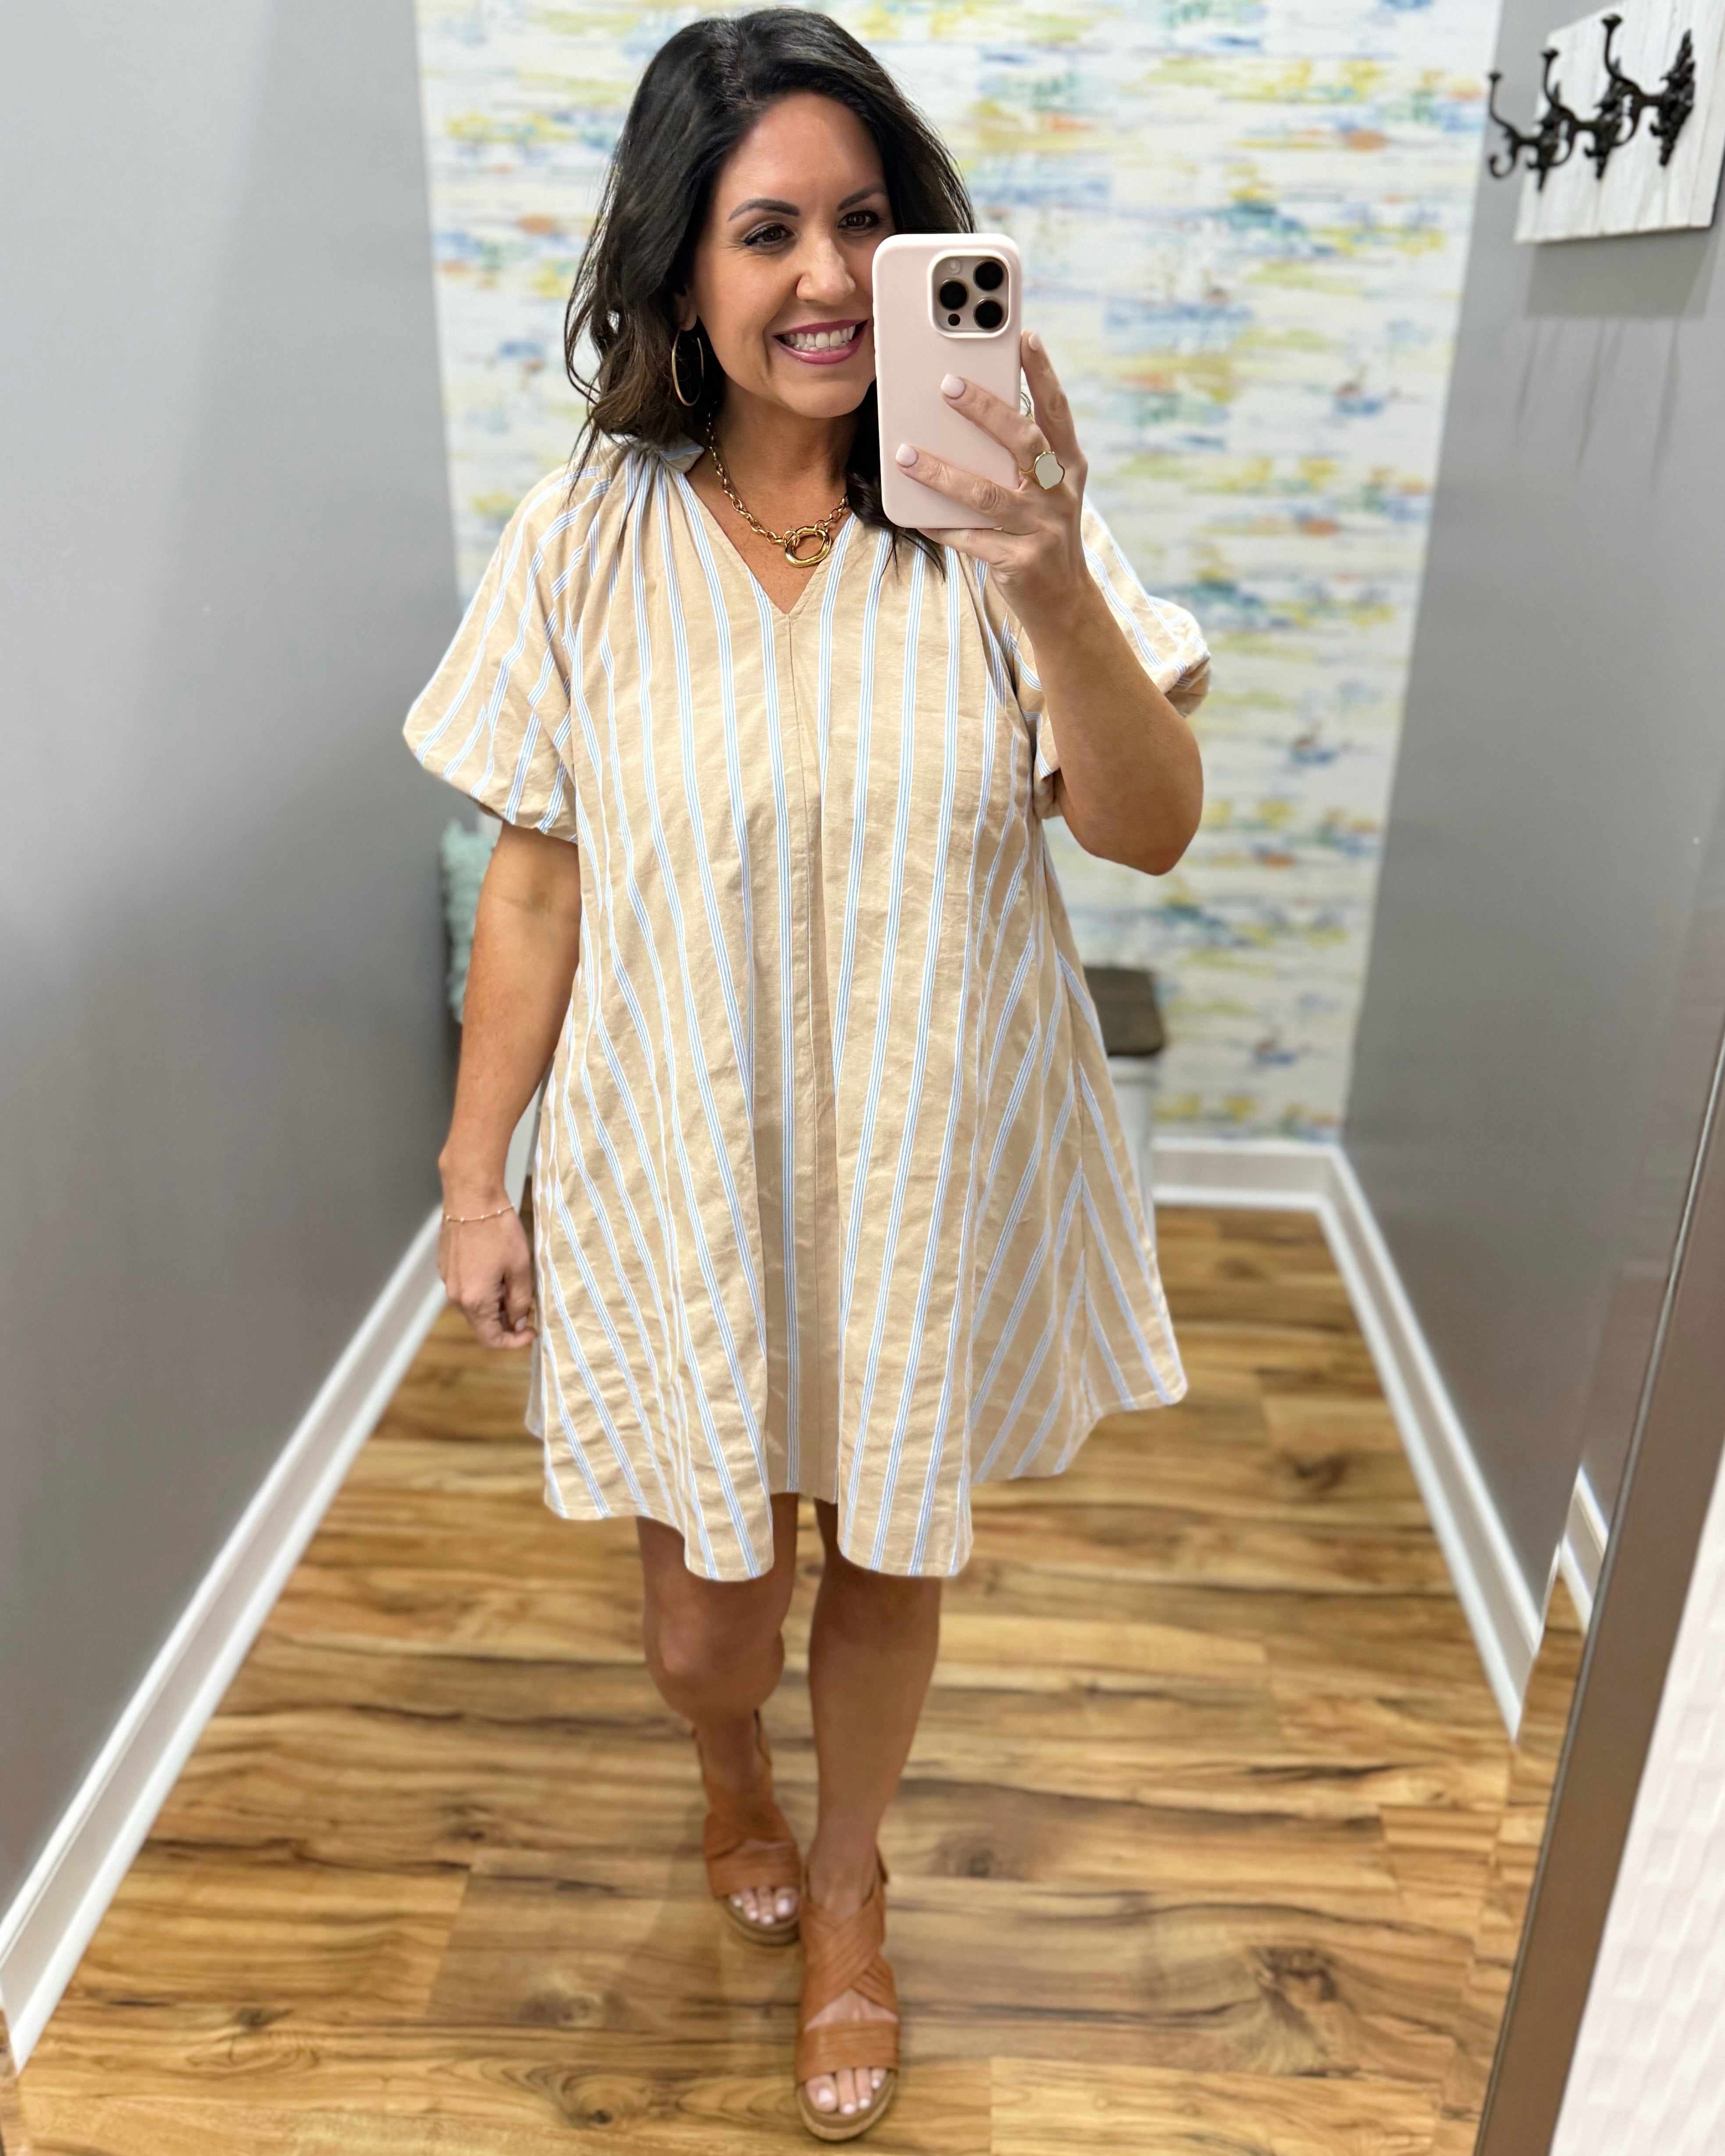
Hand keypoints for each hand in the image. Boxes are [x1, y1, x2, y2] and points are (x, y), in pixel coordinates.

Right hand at [438, 1203, 535, 1349]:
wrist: (472, 1198)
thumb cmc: (499, 1230)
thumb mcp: (520, 1268)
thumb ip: (520, 1301)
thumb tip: (519, 1322)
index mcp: (475, 1300)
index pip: (491, 1338)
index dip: (513, 1341)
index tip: (531, 1332)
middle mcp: (456, 1295)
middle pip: (481, 1323)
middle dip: (506, 1321)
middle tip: (528, 1307)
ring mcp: (448, 1280)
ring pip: (474, 1306)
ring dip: (494, 1304)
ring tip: (514, 1285)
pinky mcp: (445, 1267)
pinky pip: (466, 1289)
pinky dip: (482, 1290)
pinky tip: (497, 1271)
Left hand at [894, 331, 1091, 634]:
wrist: (1063, 603)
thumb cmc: (1042, 533)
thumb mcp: (1044, 491)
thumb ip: (1022, 458)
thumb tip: (971, 417)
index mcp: (1068, 467)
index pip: (1056, 412)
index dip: (1042, 374)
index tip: (1025, 337)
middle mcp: (1059, 494)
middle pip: (1023, 442)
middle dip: (985, 410)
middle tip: (947, 385)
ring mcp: (1041, 529)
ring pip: (987, 494)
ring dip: (943, 473)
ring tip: (906, 454)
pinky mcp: (1019, 562)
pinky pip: (971, 539)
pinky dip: (941, 525)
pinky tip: (914, 514)